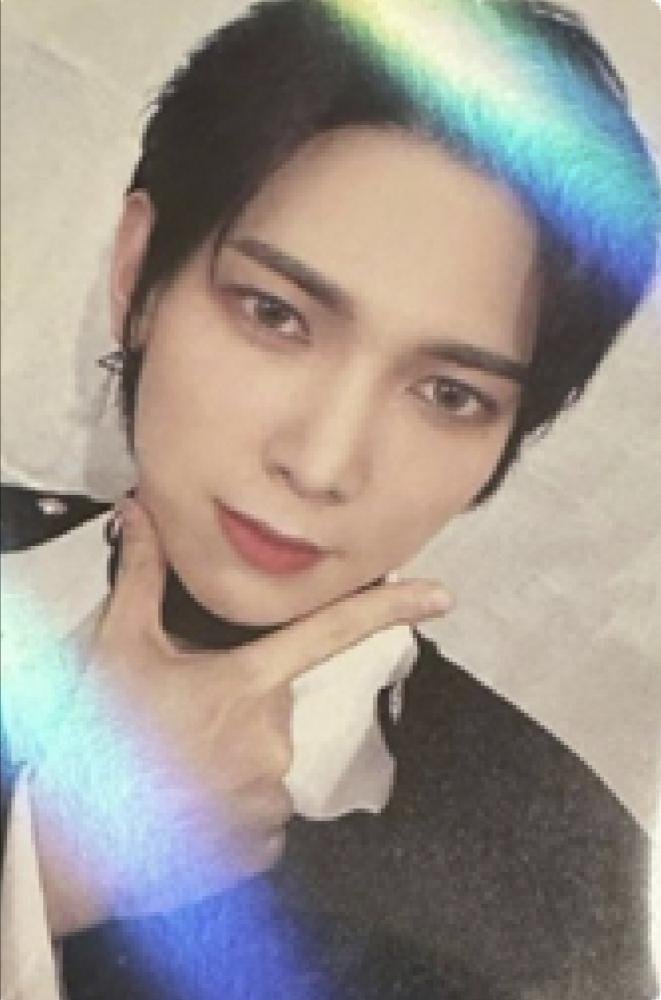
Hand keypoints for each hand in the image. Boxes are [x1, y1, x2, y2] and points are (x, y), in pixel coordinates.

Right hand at [29, 497, 452, 934]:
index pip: (329, 633)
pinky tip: (189, 806)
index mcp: (248, 685)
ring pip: (265, 762)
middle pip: (274, 706)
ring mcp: (271, 800)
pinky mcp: (261, 846)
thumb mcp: (118, 647)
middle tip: (181, 721)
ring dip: (231, 759)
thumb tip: (140, 508)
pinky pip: (261, 813)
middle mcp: (273, 740)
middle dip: (238, 706)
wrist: (73, 843)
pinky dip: (231, 806)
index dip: (388, 609)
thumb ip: (141, 576)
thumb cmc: (99, 736)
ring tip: (176, 768)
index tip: (441, 594)